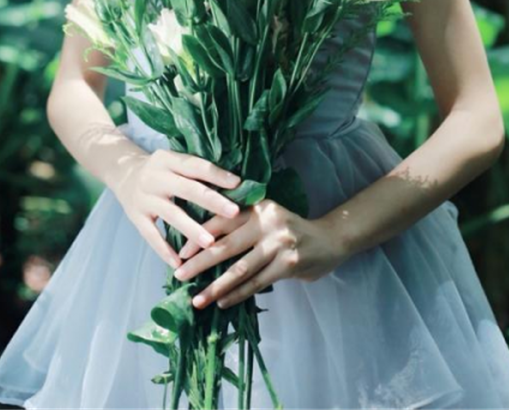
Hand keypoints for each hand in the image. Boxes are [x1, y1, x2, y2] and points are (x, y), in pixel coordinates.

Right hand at [113, 148, 241, 268]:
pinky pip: (151, 235)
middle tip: (234, 212)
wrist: (123, 174)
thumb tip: (234, 182)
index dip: (217, 174)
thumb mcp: (174, 161)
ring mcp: (144, 197)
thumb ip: (196, 170)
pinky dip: (164, 250)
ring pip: (171, 214)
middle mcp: (155, 177)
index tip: (238, 184)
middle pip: (187, 189)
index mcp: (168, 159)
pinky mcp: (135, 216)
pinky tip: (179, 264)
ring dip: (192, 230)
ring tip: (210, 244)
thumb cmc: (161, 170)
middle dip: (212, 201)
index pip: (196, 166)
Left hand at [172, 199, 345, 309]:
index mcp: (259, 206)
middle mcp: (268, 221)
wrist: (330, 239)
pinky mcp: (288, 264)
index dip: (200, 236)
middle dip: (199, 262)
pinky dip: (238, 294)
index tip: (180, 252)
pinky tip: (223, 302)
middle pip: (226, 245)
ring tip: (197, 300)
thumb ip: (243, 224)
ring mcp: (279, 243)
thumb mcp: (267, 217)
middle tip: (178, 275)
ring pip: (240, 269)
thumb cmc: (290, 229)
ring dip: (216, 287)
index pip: (222, 220)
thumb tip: (204, 246)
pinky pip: (257, 283)